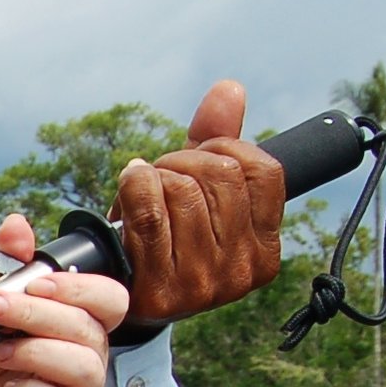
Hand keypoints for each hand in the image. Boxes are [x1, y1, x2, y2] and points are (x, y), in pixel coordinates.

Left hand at [0, 212, 125, 386]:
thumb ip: (4, 267)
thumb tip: (16, 225)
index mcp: (77, 321)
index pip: (110, 297)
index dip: (79, 287)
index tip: (32, 282)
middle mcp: (87, 354)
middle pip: (90, 327)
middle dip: (39, 312)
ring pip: (84, 366)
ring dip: (35, 351)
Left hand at [111, 79, 284, 329]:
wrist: (119, 297)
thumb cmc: (164, 237)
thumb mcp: (198, 190)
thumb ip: (217, 140)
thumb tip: (228, 89)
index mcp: (265, 249)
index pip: (263, 171)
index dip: (226, 146)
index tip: (199, 154)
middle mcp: (242, 270)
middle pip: (219, 175)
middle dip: (183, 159)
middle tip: (162, 173)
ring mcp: (204, 284)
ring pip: (182, 189)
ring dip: (154, 175)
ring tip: (144, 189)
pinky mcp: (161, 290)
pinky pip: (148, 212)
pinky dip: (134, 186)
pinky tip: (130, 187)